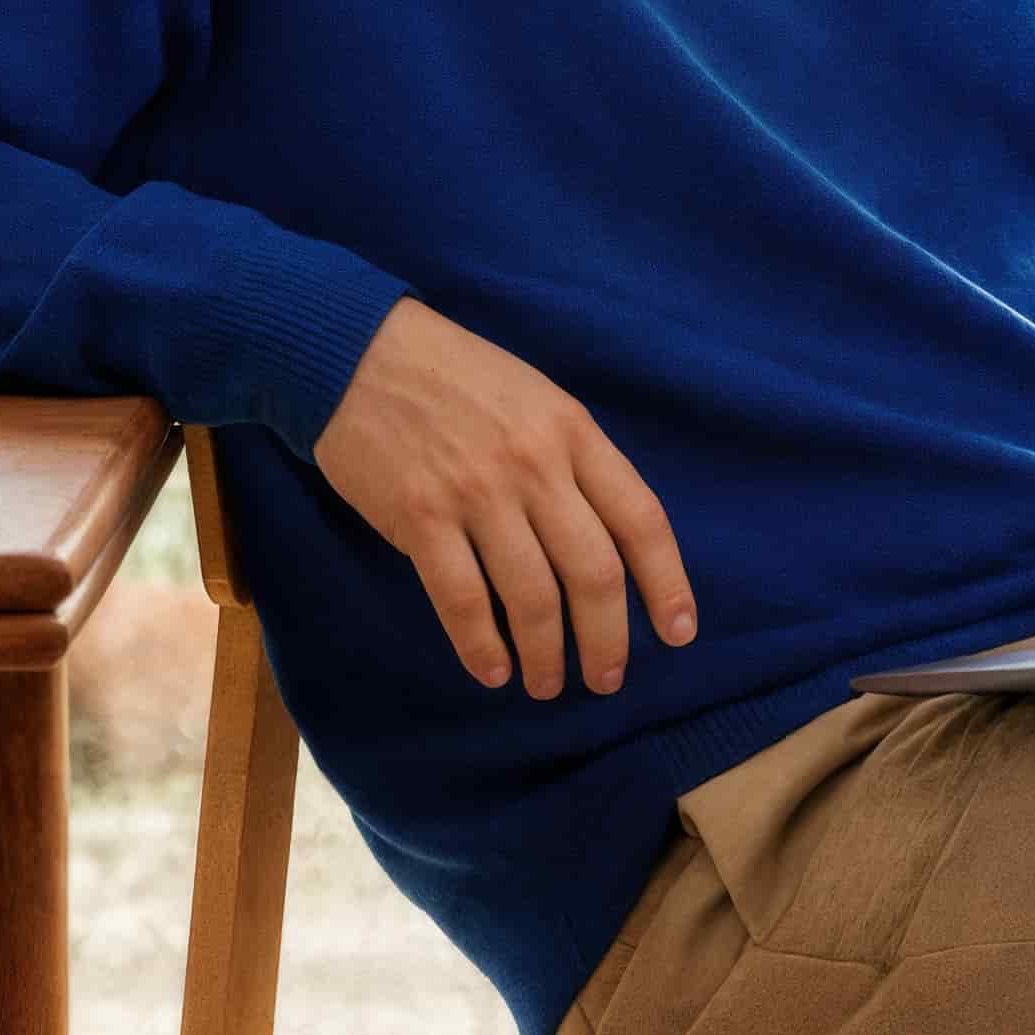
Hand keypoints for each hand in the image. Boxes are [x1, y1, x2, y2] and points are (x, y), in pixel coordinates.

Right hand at [307, 300, 699, 697]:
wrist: (356, 350)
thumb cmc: (452, 376)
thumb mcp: (534, 398)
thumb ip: (571, 460)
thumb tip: (605, 542)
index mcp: (572, 430)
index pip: (641, 520)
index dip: (667, 585)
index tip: (678, 634)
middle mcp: (534, 464)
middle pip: (593, 572)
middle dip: (607, 641)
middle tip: (605, 680)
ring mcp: (476, 492)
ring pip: (532, 596)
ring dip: (545, 655)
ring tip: (546, 684)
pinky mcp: (420, 515)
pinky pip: (463, 599)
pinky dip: (481, 646)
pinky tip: (492, 671)